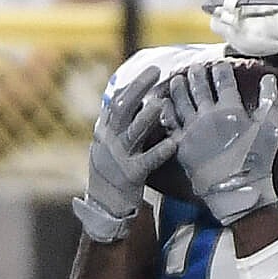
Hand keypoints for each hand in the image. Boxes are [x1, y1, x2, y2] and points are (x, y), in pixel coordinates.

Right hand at [74, 63, 177, 242]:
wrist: (103, 208)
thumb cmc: (113, 174)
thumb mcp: (111, 146)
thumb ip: (122, 126)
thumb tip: (138, 101)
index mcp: (105, 132)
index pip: (117, 102)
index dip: (134, 85)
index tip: (152, 70)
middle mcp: (108, 142)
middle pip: (122, 109)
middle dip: (139, 89)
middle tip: (157, 72)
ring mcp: (118, 158)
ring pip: (132, 132)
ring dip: (147, 116)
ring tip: (162, 101)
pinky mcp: (130, 176)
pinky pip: (147, 160)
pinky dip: (160, 151)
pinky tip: (174, 143)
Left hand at [161, 59, 277, 224]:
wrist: (238, 191)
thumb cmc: (258, 160)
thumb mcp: (270, 127)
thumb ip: (269, 99)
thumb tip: (268, 78)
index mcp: (231, 109)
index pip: (223, 82)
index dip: (220, 70)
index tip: (218, 64)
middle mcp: (209, 116)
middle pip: (199, 88)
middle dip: (197, 74)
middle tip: (195, 67)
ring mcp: (192, 130)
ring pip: (181, 101)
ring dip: (178, 88)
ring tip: (177, 79)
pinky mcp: (180, 145)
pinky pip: (169, 123)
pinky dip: (164, 110)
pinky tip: (162, 104)